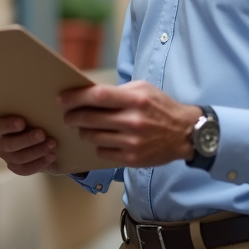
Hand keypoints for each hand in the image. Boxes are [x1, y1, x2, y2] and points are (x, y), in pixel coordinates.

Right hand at [0, 116, 58, 175]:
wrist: (37, 139)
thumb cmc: (31, 120)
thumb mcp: (27, 115)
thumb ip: (28, 112)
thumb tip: (40, 102)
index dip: (9, 125)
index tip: (22, 122)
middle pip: (11, 144)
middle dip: (28, 139)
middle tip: (42, 134)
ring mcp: (6, 157)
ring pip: (20, 158)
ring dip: (38, 151)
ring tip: (52, 144)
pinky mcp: (15, 168)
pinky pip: (26, 169)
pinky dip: (40, 163)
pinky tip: (52, 156)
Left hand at [59, 81, 200, 167]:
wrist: (186, 133)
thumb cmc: (161, 107)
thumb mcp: (143, 89)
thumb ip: (119, 91)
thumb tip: (89, 93)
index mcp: (136, 100)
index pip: (98, 96)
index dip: (76, 97)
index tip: (62, 99)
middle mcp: (133, 121)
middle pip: (90, 118)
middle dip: (72, 117)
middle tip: (67, 116)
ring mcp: (132, 142)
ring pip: (93, 137)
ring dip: (83, 131)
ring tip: (83, 127)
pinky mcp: (132, 159)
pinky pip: (102, 152)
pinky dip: (97, 145)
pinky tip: (100, 139)